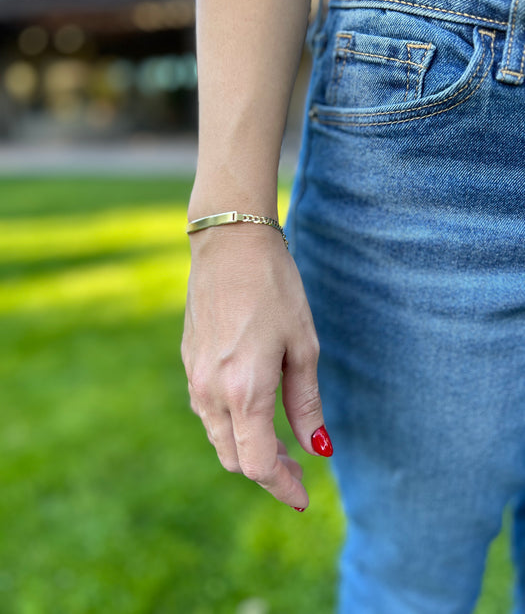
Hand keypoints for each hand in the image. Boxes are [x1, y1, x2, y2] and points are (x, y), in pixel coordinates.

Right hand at [181, 224, 331, 509]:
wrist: (229, 245)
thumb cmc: (275, 290)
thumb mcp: (303, 346)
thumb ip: (305, 404)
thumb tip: (319, 448)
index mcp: (245, 391)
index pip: (258, 464)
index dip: (282, 486)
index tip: (303, 498)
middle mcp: (212, 392)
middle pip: (234, 459)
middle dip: (267, 472)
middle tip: (299, 468)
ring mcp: (194, 378)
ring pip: (218, 438)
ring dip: (247, 450)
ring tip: (280, 442)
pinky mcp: (189, 363)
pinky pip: (207, 412)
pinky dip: (231, 426)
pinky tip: (253, 409)